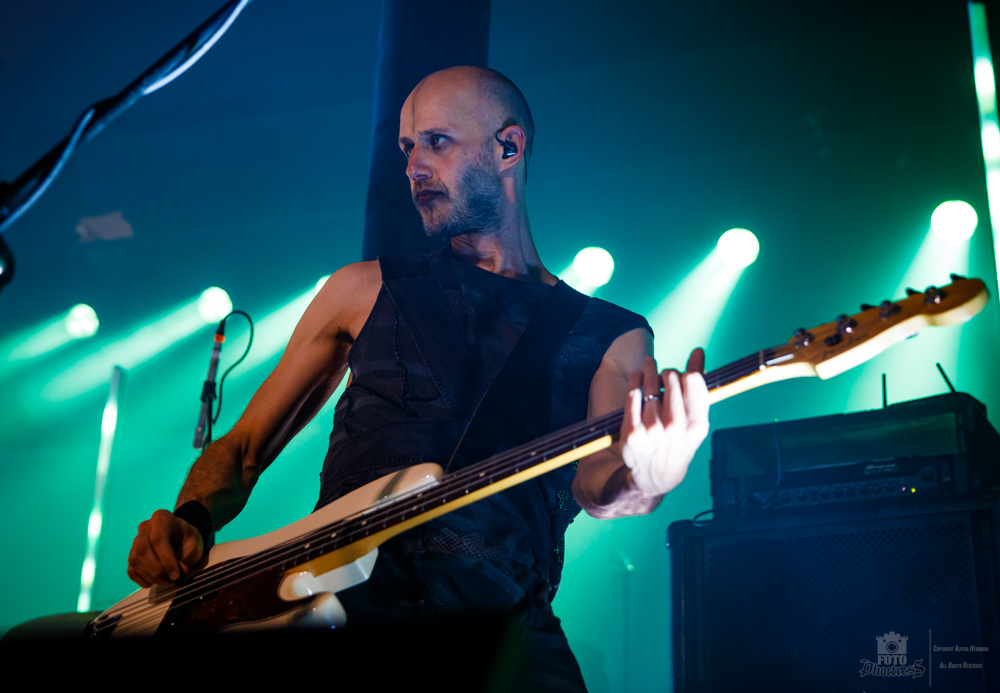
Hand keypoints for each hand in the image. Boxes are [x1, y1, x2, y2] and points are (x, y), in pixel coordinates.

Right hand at [127, 509, 204, 587]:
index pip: (158, 538)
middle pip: (142, 550)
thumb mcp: (193, 545)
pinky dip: (142, 580)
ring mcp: (136, 541)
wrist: (182, 538)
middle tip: (172, 580)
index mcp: (162, 518)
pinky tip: (155, 581)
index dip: (166, 560)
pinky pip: (131, 570)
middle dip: (157, 570)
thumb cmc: (187, 539)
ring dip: (151, 576)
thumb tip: (175, 576)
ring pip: (135, 560)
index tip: (176, 575)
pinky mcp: (132, 555)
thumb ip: (184, 559)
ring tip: (167, 581)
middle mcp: (145, 527)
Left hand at [620, 349, 709, 496]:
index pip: (693, 380)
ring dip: (649, 369)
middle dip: (666, 372)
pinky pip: (632, 395)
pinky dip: (635, 381)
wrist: (655, 477)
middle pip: (670, 378)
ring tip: (648, 364)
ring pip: (650, 384)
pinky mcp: (632, 432)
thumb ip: (697, 386)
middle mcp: (676, 428)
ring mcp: (653, 430)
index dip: (686, 372)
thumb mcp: (694, 422)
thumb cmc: (678, 443)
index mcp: (697, 425)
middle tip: (663, 373)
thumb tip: (698, 351)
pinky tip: (637, 377)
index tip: (682, 374)